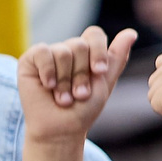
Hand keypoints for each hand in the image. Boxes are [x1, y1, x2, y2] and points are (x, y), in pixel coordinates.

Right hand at [17, 28, 136, 145]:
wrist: (61, 128)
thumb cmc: (84, 108)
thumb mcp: (105, 82)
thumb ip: (117, 57)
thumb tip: (131, 32)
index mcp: (86, 52)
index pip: (94, 34)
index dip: (98, 52)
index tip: (99, 72)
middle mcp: (67, 49)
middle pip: (79, 45)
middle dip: (82, 74)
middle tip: (79, 94)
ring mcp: (48, 54)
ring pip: (63, 52)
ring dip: (66, 80)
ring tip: (64, 98)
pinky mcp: (30, 60)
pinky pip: (42, 52)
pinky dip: (48, 72)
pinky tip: (48, 86)